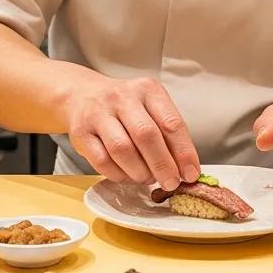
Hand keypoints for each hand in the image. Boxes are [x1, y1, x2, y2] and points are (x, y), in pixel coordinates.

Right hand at [66, 75, 199, 189]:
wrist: (82, 94)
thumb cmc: (125, 107)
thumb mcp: (150, 107)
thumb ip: (167, 133)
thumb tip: (185, 169)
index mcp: (148, 90)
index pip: (171, 122)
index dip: (183, 152)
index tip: (191, 173)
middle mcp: (122, 98)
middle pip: (146, 135)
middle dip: (162, 165)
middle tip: (171, 183)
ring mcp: (98, 113)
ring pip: (122, 149)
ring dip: (139, 172)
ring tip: (147, 178)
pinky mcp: (81, 132)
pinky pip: (102, 161)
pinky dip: (118, 174)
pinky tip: (127, 175)